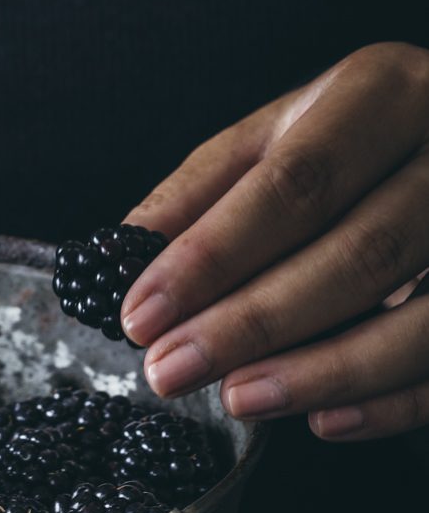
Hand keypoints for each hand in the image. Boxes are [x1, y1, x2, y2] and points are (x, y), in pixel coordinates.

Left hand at [121, 42, 428, 439]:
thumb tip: (115, 256)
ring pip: (425, 316)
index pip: (295, 183)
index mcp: (386, 90)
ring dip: (323, 372)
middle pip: (359, 252)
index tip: (140, 316)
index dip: (212, 257)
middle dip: (253, 325)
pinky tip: (324, 422)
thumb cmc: (360, 139)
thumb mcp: (284, 135)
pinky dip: (395, 403)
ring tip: (237, 401)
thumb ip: (205, 191)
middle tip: (170, 373)